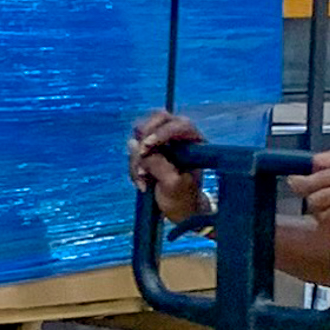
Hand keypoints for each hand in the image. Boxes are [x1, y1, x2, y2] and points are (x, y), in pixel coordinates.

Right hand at [128, 110, 209, 226]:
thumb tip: (135, 146)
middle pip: (158, 119)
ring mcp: (163, 142)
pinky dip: (134, 164)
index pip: (178, 124)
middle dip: (145, 136)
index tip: (147, 147)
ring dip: (137, 155)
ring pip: (142, 133)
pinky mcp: (150, 151)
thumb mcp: (172, 184)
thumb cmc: (183, 199)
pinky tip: (141, 181)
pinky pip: (134, 148)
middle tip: (141, 155)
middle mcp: (179, 137)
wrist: (180, 211)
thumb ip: (157, 164)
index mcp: (195, 141)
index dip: (161, 132)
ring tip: (142, 178)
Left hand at [293, 148, 329, 257]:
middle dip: (313, 199)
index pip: (317, 161)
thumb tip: (293, 180)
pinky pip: (324, 218)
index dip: (307, 176)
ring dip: (322, 215)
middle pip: (311, 181)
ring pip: (315, 201)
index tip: (304, 184)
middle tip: (327, 208)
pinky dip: (328, 227)